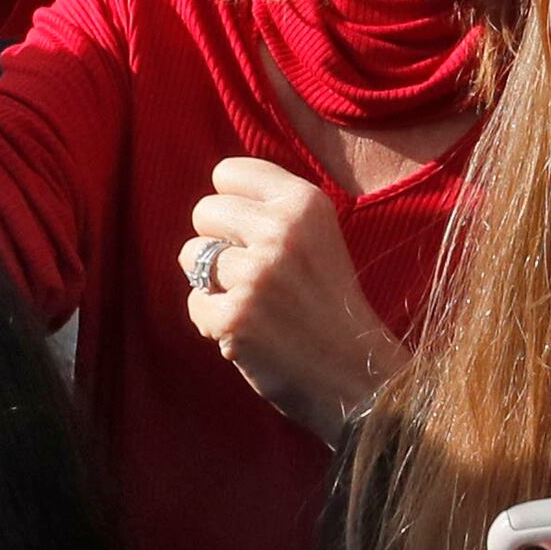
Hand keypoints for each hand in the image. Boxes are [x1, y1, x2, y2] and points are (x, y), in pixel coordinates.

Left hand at [183, 158, 408, 439]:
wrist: (358, 377)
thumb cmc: (329, 307)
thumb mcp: (316, 238)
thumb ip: (272, 211)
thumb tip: (214, 197)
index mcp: (306, 203)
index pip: (227, 172)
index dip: (231, 206)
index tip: (251, 234)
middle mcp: (282, 231)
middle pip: (203, 210)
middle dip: (217, 243)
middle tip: (253, 275)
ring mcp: (257, 275)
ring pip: (191, 255)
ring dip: (213, 283)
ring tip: (254, 304)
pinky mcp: (235, 317)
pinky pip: (194, 302)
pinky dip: (213, 322)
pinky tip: (250, 333)